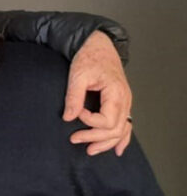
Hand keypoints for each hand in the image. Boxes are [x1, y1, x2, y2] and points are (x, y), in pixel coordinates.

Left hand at [65, 31, 132, 155]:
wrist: (98, 45)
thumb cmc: (89, 57)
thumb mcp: (77, 75)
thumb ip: (74, 97)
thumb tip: (68, 117)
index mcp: (116, 93)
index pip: (107, 120)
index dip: (89, 121)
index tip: (75, 112)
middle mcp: (125, 100)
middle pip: (115, 129)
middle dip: (95, 138)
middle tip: (74, 139)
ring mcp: (125, 103)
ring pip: (122, 130)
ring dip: (107, 142)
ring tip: (90, 150)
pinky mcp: (121, 103)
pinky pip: (126, 125)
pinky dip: (122, 138)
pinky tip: (118, 150)